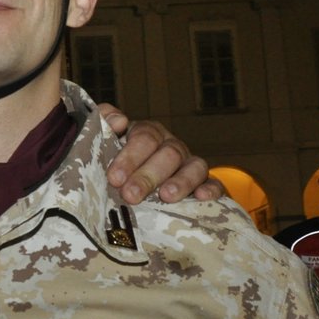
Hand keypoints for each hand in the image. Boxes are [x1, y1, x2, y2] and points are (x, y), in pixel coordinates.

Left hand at [97, 106, 221, 203]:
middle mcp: (172, 146)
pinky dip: (211, 189)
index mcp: (148, 134)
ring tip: (166, 196)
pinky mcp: (206, 184)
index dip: (130, 157)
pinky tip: (201, 197)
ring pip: (194, 167)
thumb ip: (103, 123)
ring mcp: (190, 164)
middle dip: (148, 175)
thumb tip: (118, 121)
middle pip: (168, 154)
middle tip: (130, 194)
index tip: (114, 177)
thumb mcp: (107, 141)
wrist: (141, 183)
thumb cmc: (120, 163)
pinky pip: (215, 183)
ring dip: (181, 181)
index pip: (144, 137)